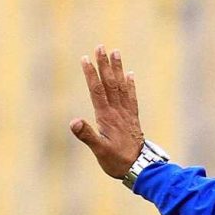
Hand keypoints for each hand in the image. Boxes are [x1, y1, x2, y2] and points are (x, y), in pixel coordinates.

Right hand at [70, 45, 144, 178]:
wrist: (140, 168)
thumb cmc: (117, 161)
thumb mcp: (99, 150)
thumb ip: (87, 135)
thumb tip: (74, 122)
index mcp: (107, 117)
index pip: (97, 91)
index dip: (91, 74)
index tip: (85, 58)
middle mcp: (117, 112)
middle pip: (110, 83)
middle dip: (104, 64)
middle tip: (101, 46)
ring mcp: (127, 114)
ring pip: (121, 86)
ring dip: (118, 69)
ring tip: (116, 52)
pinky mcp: (133, 118)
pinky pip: (132, 97)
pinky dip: (130, 84)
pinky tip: (130, 74)